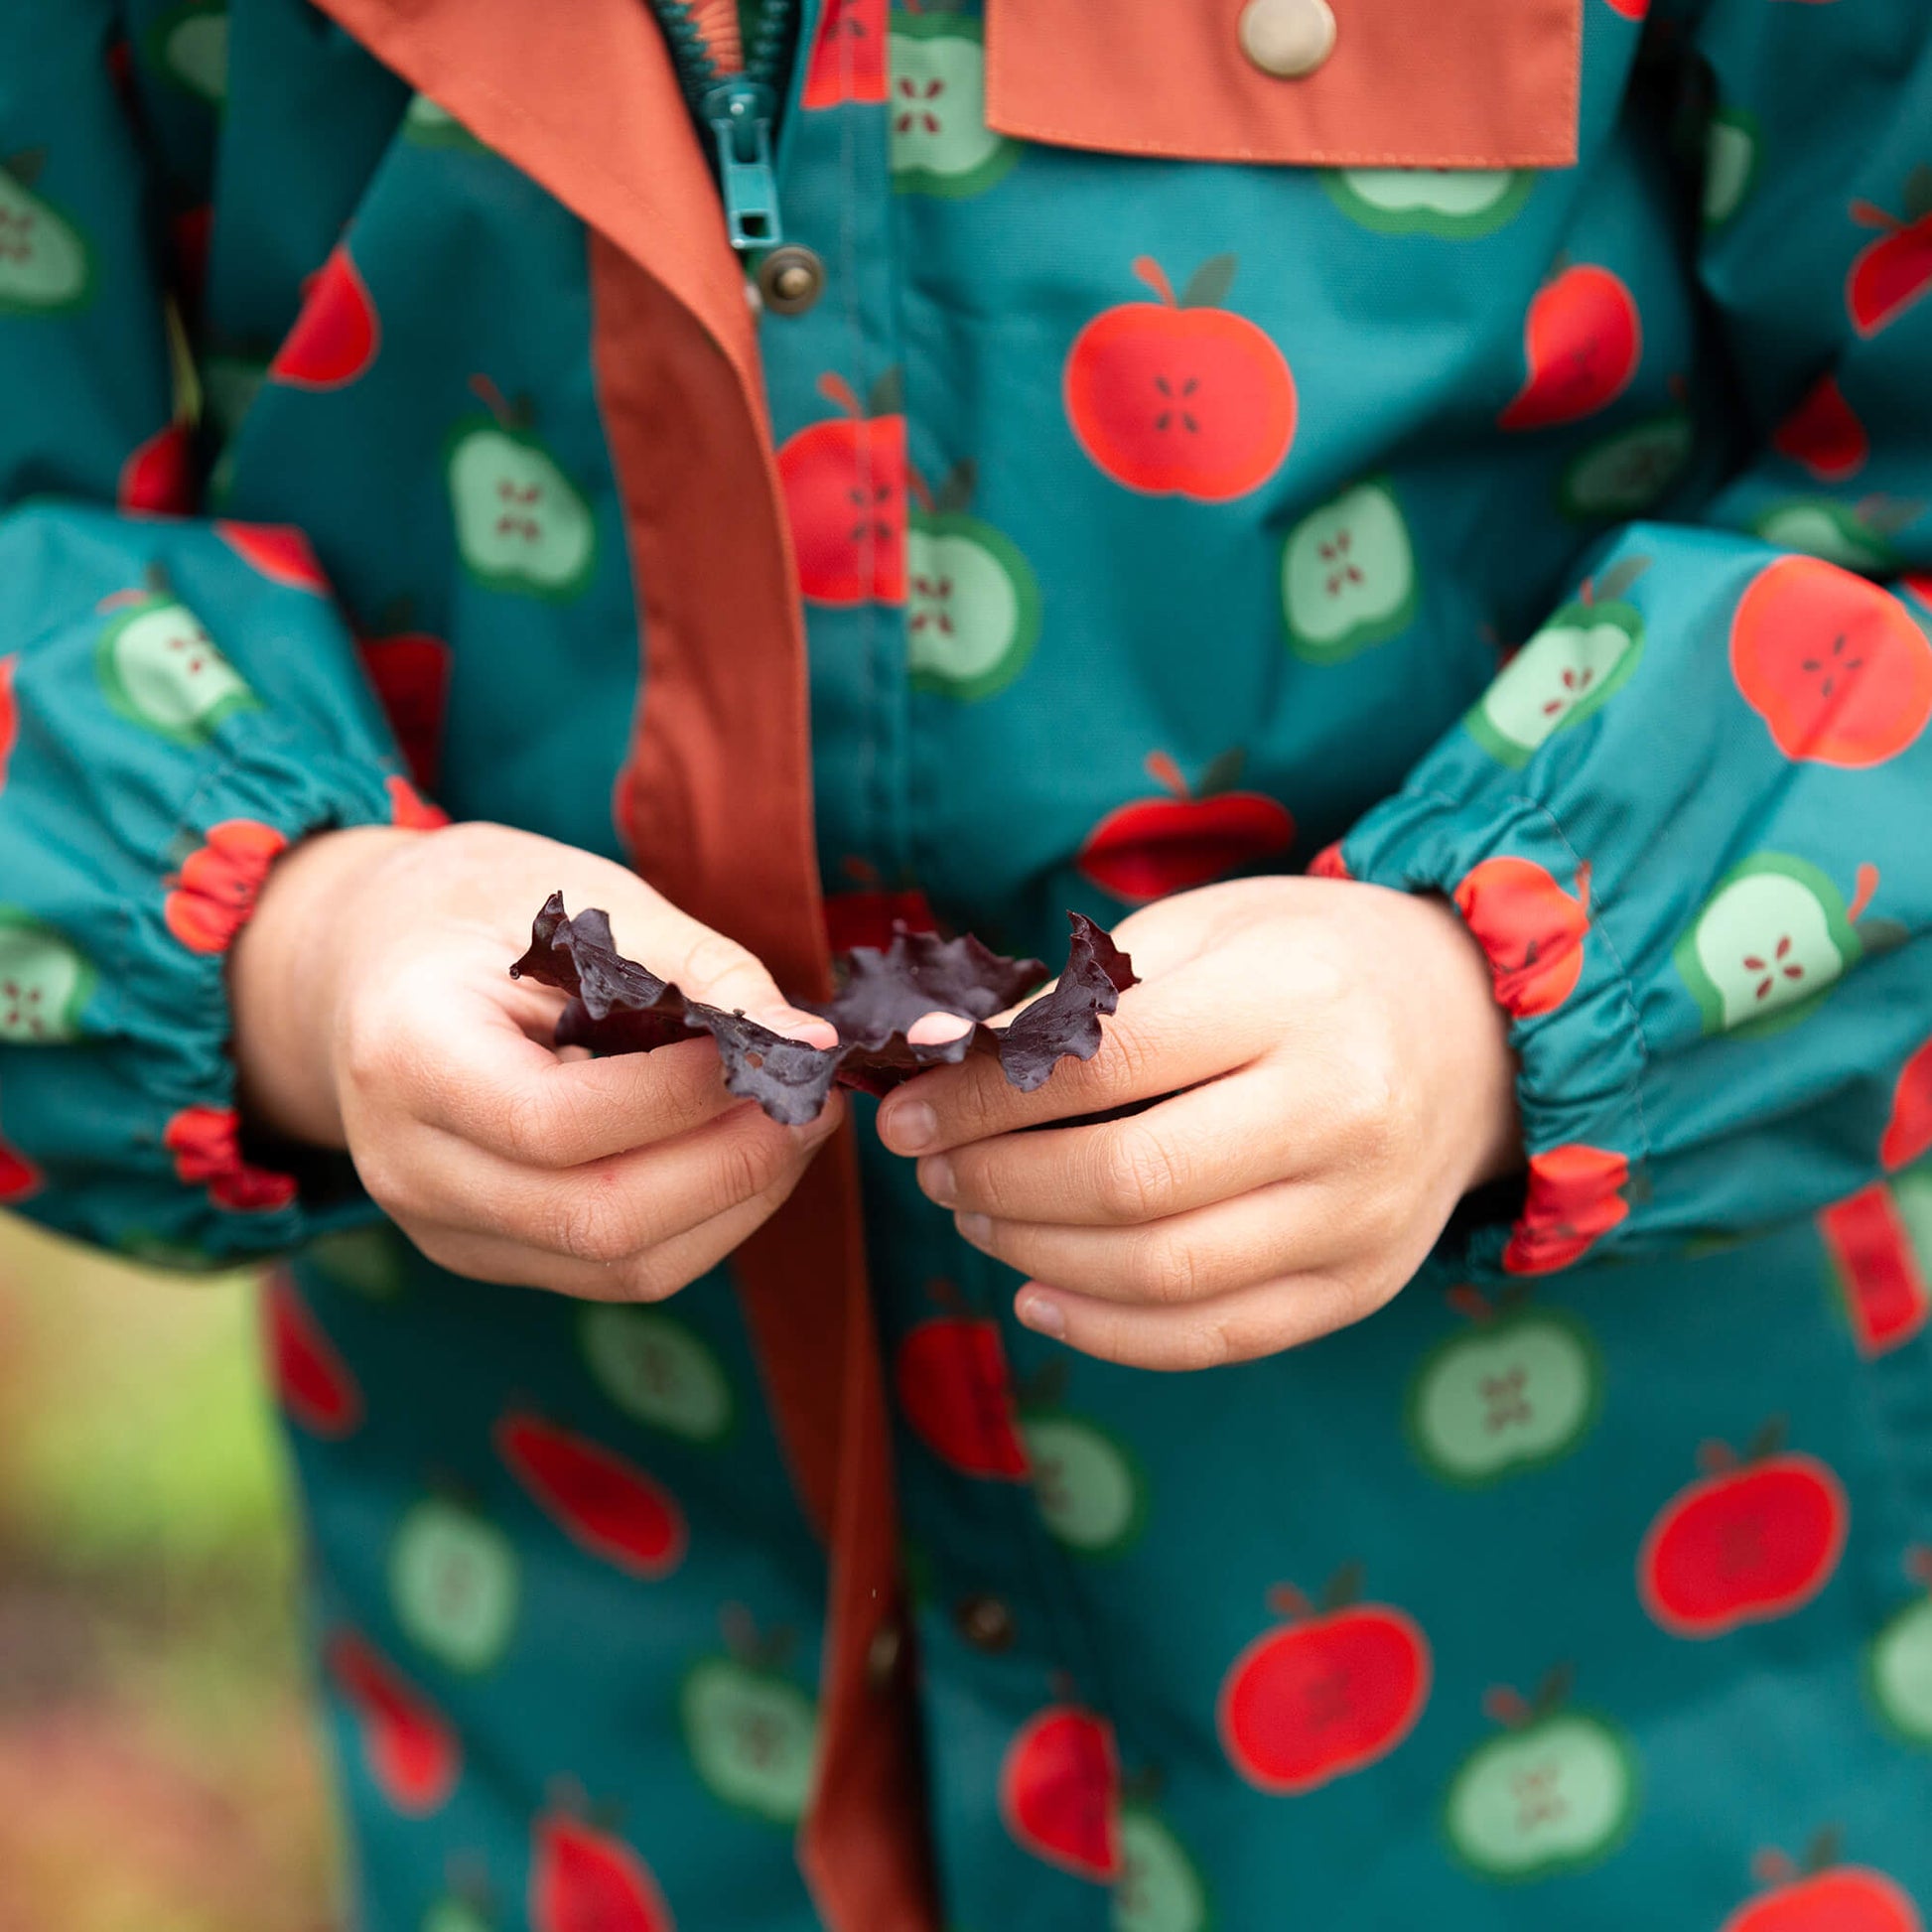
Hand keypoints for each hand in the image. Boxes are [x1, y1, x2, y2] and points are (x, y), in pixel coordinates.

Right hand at [231, 820, 844, 1299]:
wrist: (360, 965)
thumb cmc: (473, 910)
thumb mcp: (572, 894)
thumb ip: (689, 963)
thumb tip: (803, 1041)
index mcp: (404, 1056)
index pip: (557, 1122)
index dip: (685, 1098)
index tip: (780, 1049)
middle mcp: (409, 1168)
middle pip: (597, 1221)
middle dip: (734, 1165)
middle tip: (815, 1099)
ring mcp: (443, 1228)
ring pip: (621, 1267)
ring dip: (736, 1203)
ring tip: (797, 1123)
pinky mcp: (487, 1252)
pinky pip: (616, 1270)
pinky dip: (704, 1220)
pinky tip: (746, 1152)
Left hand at [876, 876, 1521, 1368]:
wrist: (1478, 1032)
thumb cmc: (1314, 962)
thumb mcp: (1211, 929)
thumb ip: (1087, 993)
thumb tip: (947, 1060)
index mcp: (1294, 998)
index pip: (1102, 1062)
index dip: (981, 1097)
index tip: (905, 1110)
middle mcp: (1341, 1112)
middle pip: (1126, 1181)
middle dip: (997, 1182)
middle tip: (933, 1170)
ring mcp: (1360, 1213)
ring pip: (1162, 1272)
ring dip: (1037, 1254)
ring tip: (977, 1216)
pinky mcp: (1360, 1284)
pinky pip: (1215, 1336)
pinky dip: (1109, 1331)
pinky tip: (1040, 1294)